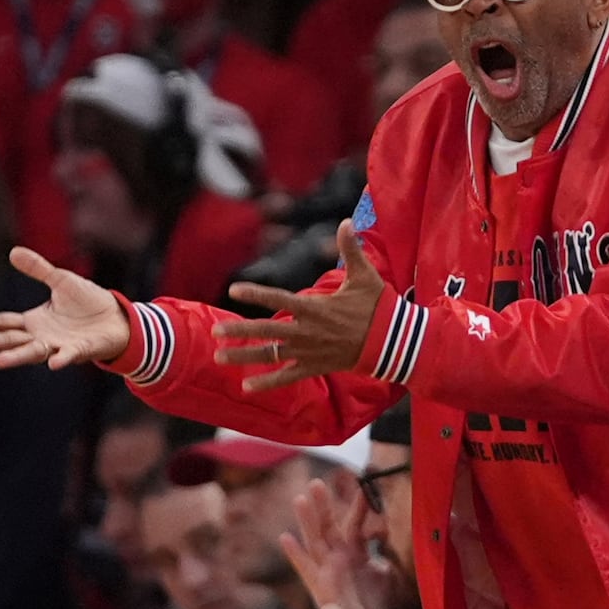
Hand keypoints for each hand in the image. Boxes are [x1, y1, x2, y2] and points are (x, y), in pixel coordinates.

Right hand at [0, 247, 129, 369]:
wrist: (115, 317)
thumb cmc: (87, 301)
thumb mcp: (60, 281)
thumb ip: (38, 269)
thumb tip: (13, 251)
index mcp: (34, 321)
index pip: (4, 322)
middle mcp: (41, 336)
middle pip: (11, 340)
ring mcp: (59, 345)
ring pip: (33, 352)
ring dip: (17, 356)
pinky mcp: (80, 350)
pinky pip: (68, 355)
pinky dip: (60, 359)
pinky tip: (53, 363)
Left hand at [211, 220, 383, 391]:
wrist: (393, 342)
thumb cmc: (378, 306)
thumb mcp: (365, 276)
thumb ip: (352, 249)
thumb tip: (347, 221)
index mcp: (315, 308)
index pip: (278, 299)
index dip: (255, 294)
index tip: (234, 290)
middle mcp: (307, 332)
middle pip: (267, 331)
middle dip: (239, 331)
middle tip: (215, 330)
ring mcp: (310, 352)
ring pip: (271, 356)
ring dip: (244, 356)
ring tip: (219, 357)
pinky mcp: (316, 367)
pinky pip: (287, 377)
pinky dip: (267, 383)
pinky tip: (246, 386)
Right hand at [281, 473, 393, 608]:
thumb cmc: (379, 606)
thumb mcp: (388, 576)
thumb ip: (386, 556)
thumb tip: (391, 539)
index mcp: (355, 552)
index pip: (356, 524)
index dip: (359, 506)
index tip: (364, 485)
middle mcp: (338, 558)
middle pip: (328, 527)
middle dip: (323, 505)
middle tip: (316, 482)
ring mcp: (327, 572)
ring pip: (316, 542)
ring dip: (307, 522)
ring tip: (300, 500)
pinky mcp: (320, 588)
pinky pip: (306, 570)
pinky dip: (296, 554)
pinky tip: (286, 538)